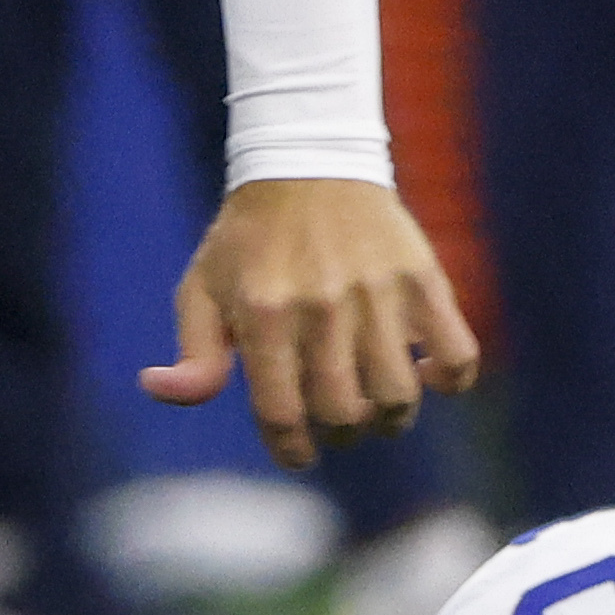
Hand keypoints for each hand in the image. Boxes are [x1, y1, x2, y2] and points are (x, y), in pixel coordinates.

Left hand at [148, 177, 485, 473]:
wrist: (309, 160)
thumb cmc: (249, 238)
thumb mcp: (202, 288)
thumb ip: (192, 353)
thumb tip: (158, 389)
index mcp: (264, 314)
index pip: (282, 415)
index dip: (291, 450)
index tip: (300, 453)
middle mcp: (321, 307)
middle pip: (343, 413)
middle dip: (340, 433)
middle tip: (337, 421)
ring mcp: (377, 292)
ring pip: (398, 396)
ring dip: (389, 418)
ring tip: (378, 405)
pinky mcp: (422, 278)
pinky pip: (456, 354)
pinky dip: (447, 380)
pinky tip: (424, 372)